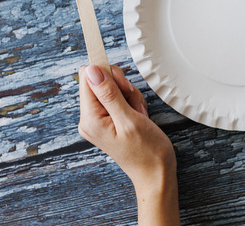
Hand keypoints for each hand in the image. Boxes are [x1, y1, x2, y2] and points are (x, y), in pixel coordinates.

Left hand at [78, 65, 178, 224]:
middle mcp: (89, 118)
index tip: (124, 88)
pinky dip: (131, 103)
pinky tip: (138, 118)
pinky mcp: (108, 119)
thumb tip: (92, 70)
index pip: (88, 77)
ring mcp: (98, 119)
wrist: (156, 173)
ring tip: (138, 116)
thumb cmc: (146, 152)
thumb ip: (108, 93)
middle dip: (122, 88)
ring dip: (130, 97)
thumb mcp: (129, 120)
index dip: (108, 75)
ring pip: (113, 88)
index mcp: (90, 118)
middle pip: (101, 80)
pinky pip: (118, 98)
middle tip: (133, 107)